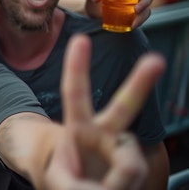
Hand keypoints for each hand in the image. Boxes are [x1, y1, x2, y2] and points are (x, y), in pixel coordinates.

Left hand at [44, 34, 164, 188]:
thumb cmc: (66, 182)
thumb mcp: (58, 182)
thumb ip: (78, 182)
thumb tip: (119, 176)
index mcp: (78, 128)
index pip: (75, 94)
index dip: (77, 68)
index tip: (80, 39)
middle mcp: (104, 134)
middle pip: (123, 107)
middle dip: (140, 84)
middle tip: (155, 60)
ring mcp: (123, 151)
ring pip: (129, 163)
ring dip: (113, 184)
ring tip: (99, 188)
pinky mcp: (135, 167)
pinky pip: (132, 176)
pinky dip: (121, 189)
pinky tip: (111, 188)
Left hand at [84, 0, 155, 27]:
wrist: (91, 10)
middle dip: (146, 2)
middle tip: (136, 9)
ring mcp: (135, 5)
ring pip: (146, 9)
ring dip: (142, 15)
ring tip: (133, 22)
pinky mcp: (133, 16)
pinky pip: (141, 18)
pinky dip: (138, 22)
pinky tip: (132, 26)